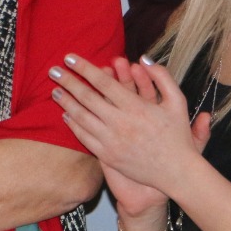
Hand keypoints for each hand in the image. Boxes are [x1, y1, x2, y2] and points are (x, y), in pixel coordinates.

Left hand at [50, 54, 210, 214]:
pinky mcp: (108, 156)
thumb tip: (143, 58)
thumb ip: (162, 77)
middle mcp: (121, 123)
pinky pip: (84, 138)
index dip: (85, 68)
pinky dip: (73, 125)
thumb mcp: (178, 101)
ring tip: (54, 91)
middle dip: (68, 82)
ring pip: (81, 118)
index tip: (70, 58)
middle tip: (53, 70)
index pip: (104, 82)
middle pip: (87, 98)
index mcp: (136, 107)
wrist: (176, 172)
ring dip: (66, 102)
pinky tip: (66, 115)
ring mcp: (112, 141)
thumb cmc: (177, 135)